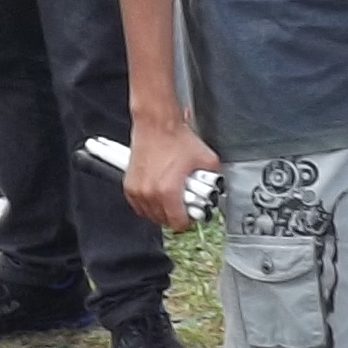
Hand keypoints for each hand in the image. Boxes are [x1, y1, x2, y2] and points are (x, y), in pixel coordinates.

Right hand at [123, 107, 219, 233]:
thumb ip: (214, 177)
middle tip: (183, 202)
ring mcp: (138, 190)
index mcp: (168, 191)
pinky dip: (148, 203)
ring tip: (171, 196)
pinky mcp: (129, 185)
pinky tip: (159, 192)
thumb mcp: (206, 159)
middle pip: (164, 220)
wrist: (156, 124)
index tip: (191, 213)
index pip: (178, 223)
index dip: (189, 219)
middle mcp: (150, 193)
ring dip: (162, 209)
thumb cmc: (174, 138)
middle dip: (176, 213)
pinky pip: (139, 205)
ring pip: (150, 214)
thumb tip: (217, 185)